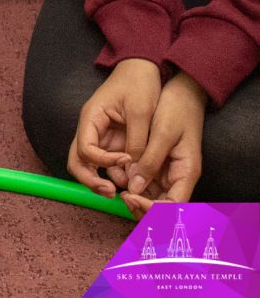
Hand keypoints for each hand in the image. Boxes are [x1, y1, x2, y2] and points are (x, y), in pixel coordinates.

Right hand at [67, 57, 161, 196]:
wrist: (143, 67)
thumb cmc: (139, 83)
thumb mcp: (141, 112)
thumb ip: (137, 141)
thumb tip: (135, 170)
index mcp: (91, 118)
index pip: (85, 148)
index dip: (103, 160)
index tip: (127, 160)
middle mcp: (91, 129)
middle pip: (78, 161)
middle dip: (90, 179)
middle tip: (110, 192)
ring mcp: (100, 135)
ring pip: (90, 164)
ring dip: (101, 178)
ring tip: (122, 192)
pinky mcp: (112, 140)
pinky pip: (107, 161)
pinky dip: (115, 173)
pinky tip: (131, 179)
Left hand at [122, 73, 205, 215]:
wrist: (181, 93)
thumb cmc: (176, 110)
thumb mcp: (163, 133)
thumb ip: (150, 160)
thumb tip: (133, 188)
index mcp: (186, 173)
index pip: (172, 207)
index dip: (151, 209)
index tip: (129, 198)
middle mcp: (177, 178)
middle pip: (161, 207)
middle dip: (140, 207)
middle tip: (120, 197)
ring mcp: (166, 173)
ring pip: (150, 197)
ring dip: (134, 198)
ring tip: (115, 189)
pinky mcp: (156, 165)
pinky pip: (143, 183)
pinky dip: (130, 184)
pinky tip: (117, 176)